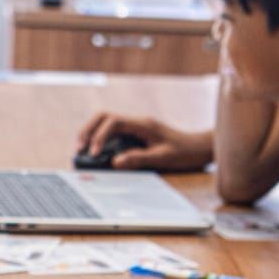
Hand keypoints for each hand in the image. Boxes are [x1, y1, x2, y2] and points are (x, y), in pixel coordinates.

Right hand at [75, 113, 211, 171]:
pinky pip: (114, 132)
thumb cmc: (185, 152)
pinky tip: (98, 152)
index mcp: (143, 124)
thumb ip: (139, 158)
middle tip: (78, 148)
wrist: (200, 147)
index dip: (100, 135)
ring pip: (107, 123)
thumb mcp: (164, 157)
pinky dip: (102, 139)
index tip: (95, 153)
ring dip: (93, 133)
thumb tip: (115, 161)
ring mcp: (137, 127)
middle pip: (104, 117)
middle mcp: (138, 122)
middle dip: (88, 130)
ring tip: (83, 150)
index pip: (114, 122)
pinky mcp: (137, 134)